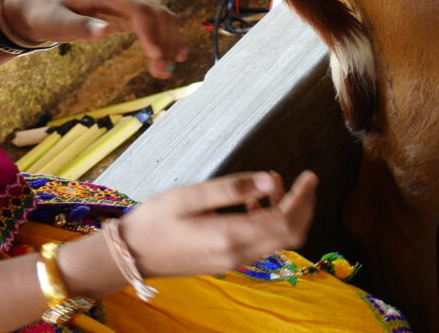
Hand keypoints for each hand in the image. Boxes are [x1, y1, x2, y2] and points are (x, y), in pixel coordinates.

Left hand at [3, 0, 189, 77]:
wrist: (42, 8)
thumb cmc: (47, 15)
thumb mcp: (57, 23)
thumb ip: (80, 26)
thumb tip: (103, 30)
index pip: (140, 10)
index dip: (151, 33)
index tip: (155, 57)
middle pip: (157, 13)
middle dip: (164, 42)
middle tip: (163, 72)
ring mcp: (129, 2)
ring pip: (162, 18)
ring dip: (169, 42)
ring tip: (167, 71)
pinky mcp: (130, 14)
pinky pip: (156, 24)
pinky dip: (166, 39)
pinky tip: (174, 57)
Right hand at [115, 170, 318, 277]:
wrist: (129, 255)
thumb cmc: (155, 220)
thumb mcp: (191, 195)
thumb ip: (233, 188)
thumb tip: (271, 181)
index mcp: (230, 236)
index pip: (285, 221)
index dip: (303, 198)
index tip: (309, 176)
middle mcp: (237, 254)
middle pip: (290, 235)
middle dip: (303, 207)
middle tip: (304, 180)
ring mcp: (233, 262)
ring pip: (278, 242)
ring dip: (286, 214)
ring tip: (272, 186)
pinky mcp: (226, 262)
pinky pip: (261, 245)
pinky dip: (269, 224)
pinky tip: (253, 204)